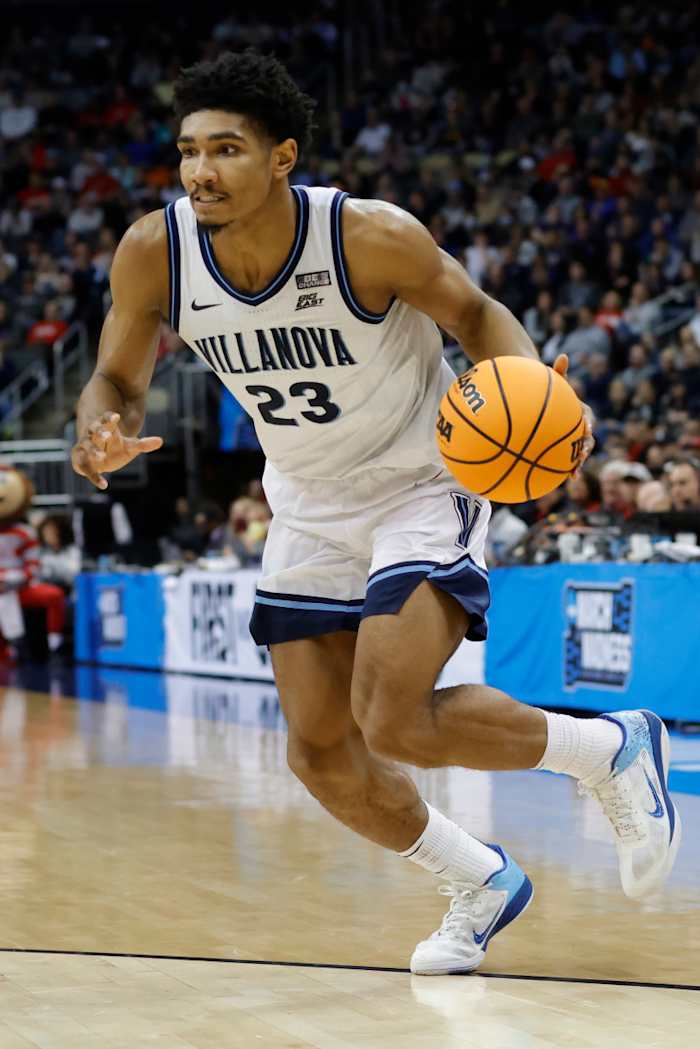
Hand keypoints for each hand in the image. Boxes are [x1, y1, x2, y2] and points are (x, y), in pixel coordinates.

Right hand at [71, 411, 162, 489]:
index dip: (109, 417)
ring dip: (93, 451)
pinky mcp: (79, 460)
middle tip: (107, 435)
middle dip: (100, 432)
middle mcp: (93, 435)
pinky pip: (85, 467)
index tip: (116, 416)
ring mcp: (84, 447)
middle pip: (94, 430)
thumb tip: (161, 441)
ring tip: (102, 457)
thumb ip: (143, 444)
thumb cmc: (115, 448)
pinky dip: (94, 476)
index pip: (106, 419)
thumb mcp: (130, 446)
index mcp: (105, 428)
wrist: (99, 458)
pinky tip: (104, 484)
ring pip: (87, 446)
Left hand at [552, 353, 594, 473]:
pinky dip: (569, 470)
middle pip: (588, 440)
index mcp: (583, 414)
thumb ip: (559, 373)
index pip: (588, 418)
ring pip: (581, 454)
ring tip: (573, 471)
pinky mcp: (569, 452)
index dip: (588, 422)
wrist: (550, 409)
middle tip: (582, 452)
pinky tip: (567, 480)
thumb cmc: (553, 394)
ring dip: (579, 463)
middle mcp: (583, 429)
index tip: (585, 426)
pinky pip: (570, 462)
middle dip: (586, 447)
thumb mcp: (556, 383)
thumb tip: (562, 356)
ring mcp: (577, 442)